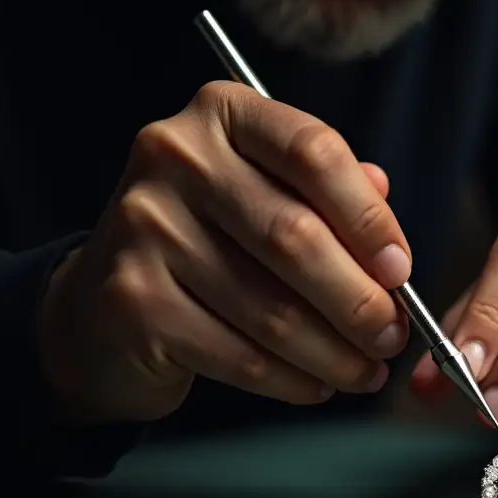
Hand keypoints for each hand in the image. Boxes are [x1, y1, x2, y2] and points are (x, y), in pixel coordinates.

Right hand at [38, 81, 413, 424]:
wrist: (97, 308)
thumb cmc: (208, 240)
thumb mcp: (265, 191)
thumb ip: (326, 192)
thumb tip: (387, 216)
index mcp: (221, 113)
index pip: (313, 151)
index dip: (369, 217)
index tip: (400, 269)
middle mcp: (176, 157)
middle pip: (296, 235)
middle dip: (360, 299)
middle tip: (394, 335)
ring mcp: (146, 227)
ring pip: (271, 307)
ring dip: (334, 351)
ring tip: (367, 369)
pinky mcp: (134, 300)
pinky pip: (238, 354)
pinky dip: (292, 379)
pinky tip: (317, 384)